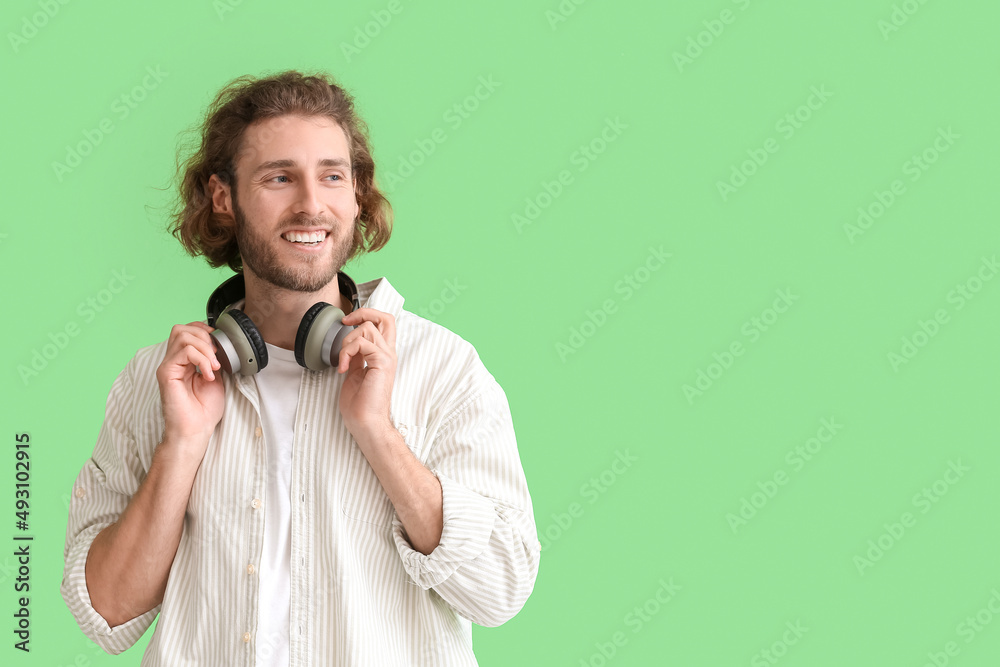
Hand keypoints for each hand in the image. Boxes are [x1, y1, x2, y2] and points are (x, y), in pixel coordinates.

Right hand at [155, 322, 225, 456]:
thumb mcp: (216, 377)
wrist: (196, 429)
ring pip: (182, 336)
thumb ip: (214, 359)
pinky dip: (201, 360)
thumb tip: (221, 345)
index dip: (204, 330)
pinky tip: (208, 375)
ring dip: (205, 349)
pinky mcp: (166, 373)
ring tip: (213, 367)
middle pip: (181, 329)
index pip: (186, 331)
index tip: (219, 343)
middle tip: (216, 356)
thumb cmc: (204, 410)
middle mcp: (173, 361)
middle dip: (204, 336)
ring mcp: (168, 366)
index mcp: (184, 361)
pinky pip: (184, 352)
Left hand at [337, 308, 396, 441]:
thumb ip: (355, 357)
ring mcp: (387, 357)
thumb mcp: (354, 373)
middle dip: (363, 313)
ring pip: (367, 328)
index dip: (365, 316)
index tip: (347, 323)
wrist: (366, 423)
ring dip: (347, 341)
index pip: (383, 323)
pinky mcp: (382, 363)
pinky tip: (343, 368)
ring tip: (343, 360)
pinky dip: (346, 352)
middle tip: (346, 323)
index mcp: (383, 355)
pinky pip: (361, 343)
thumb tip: (348, 345)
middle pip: (385, 317)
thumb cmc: (360, 405)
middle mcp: (388, 353)